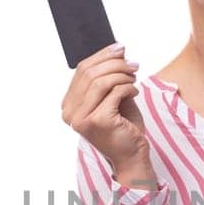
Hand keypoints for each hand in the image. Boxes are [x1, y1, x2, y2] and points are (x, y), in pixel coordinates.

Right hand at [63, 44, 152, 178]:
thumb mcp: (111, 97)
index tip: (120, 48)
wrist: (131, 156)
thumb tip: (116, 49)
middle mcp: (70, 113)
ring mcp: (82, 118)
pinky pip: (115, 91)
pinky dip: (128, 87)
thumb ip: (107, 77)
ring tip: (134, 77)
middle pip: (90, 73)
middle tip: (133, 64)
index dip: (102, 56)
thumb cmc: (122, 127)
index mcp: (69, 106)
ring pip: (102, 81)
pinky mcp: (98, 120)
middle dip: (114, 63)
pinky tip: (135, 92)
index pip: (81, 70)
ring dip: (122, 74)